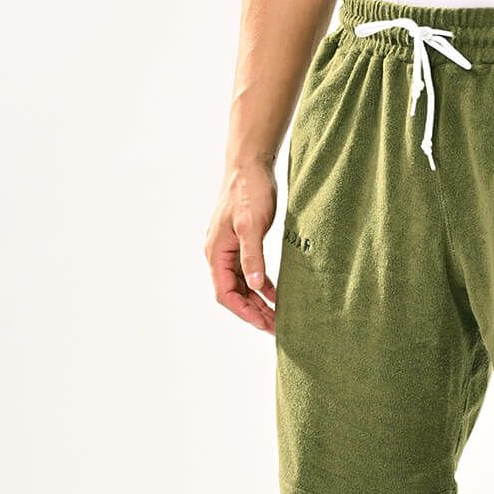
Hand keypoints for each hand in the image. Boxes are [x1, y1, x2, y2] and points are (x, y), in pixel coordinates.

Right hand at [205, 163, 277, 332]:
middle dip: (254, 312)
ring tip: (277, 317)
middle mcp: (219, 254)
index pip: (226, 294)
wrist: (250, 165)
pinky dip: (261, 286)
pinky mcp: (241, 244)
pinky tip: (275, 295)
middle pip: (234, 294)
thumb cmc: (249, 191)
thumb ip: (252, 256)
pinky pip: (249, 273)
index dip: (245, 312)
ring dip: (258, 302)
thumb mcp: (251, 225)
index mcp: (216, 253)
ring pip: (242, 286)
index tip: (264, 324)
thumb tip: (255, 286)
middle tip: (276, 327)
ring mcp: (230, 250)